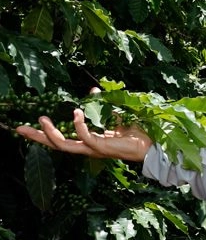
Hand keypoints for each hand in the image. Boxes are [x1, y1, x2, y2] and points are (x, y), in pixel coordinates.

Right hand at [16, 106, 151, 162]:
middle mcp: (87, 147)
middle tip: (20, 128)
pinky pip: (85, 137)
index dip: (44, 134)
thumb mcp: (115, 116)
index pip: (62, 138)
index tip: (26, 126)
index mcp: (88, 142)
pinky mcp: (103, 147)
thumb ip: (101, 106)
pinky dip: (79, 125)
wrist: (151, 145)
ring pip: (65, 145)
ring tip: (42, 119)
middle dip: (38, 137)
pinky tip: (76, 112)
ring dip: (51, 133)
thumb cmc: (135, 133)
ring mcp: (94, 149)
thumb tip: (92, 90)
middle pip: (56, 145)